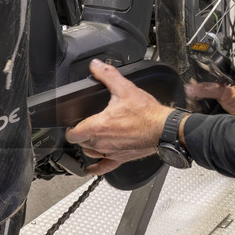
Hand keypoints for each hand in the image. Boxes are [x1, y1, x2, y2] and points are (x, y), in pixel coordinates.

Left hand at [66, 60, 172, 175]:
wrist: (164, 129)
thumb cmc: (147, 113)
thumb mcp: (125, 89)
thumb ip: (108, 75)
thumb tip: (96, 66)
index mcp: (99, 126)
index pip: (74, 133)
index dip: (70, 129)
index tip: (72, 124)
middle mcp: (102, 142)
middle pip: (81, 142)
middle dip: (81, 135)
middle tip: (84, 126)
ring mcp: (111, 152)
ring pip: (90, 153)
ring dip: (88, 146)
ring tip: (90, 139)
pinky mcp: (121, 158)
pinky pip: (104, 168)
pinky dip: (95, 169)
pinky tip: (91, 169)